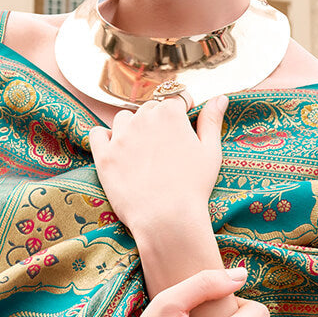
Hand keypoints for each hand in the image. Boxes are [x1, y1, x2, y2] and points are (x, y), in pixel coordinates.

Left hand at [88, 95, 226, 233]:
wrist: (166, 219)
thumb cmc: (194, 188)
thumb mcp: (211, 151)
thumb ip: (212, 120)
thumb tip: (220, 97)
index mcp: (170, 113)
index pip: (175, 98)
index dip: (181, 112)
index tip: (183, 127)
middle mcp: (143, 118)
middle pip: (149, 109)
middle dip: (157, 122)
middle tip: (165, 148)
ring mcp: (120, 137)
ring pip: (124, 119)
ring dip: (132, 128)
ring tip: (142, 152)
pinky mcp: (104, 156)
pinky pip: (97, 134)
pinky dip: (104, 138)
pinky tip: (116, 150)